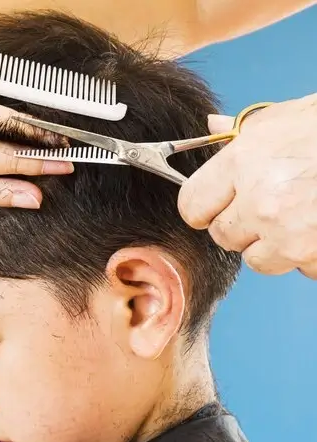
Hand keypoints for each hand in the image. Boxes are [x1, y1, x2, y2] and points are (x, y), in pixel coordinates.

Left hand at [178, 93, 316, 278]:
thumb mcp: (283, 117)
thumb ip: (242, 132)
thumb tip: (212, 127)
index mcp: (242, 164)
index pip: (191, 206)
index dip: (203, 206)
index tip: (214, 205)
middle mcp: (261, 202)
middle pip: (223, 237)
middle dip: (241, 226)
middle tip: (269, 205)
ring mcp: (292, 233)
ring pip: (258, 260)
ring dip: (275, 246)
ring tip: (301, 216)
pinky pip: (302, 269)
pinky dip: (311, 257)